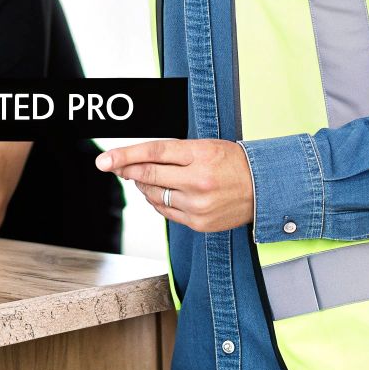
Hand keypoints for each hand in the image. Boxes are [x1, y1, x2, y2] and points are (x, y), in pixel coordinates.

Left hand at [96, 138, 254, 233]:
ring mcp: (197, 205)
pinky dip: (157, 201)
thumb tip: (137, 162)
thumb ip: (172, 153)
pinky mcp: (198, 223)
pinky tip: (161, 192)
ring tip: (147, 177)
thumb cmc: (233, 163)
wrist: (263, 189)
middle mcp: (197, 181)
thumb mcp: (205, 147)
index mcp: (200, 155)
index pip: (154, 152)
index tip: (105, 160)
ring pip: (154, 195)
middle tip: (112, 166)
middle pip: (149, 175)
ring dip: (143, 185)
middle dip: (126, 170)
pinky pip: (165, 211)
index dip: (125, 155)